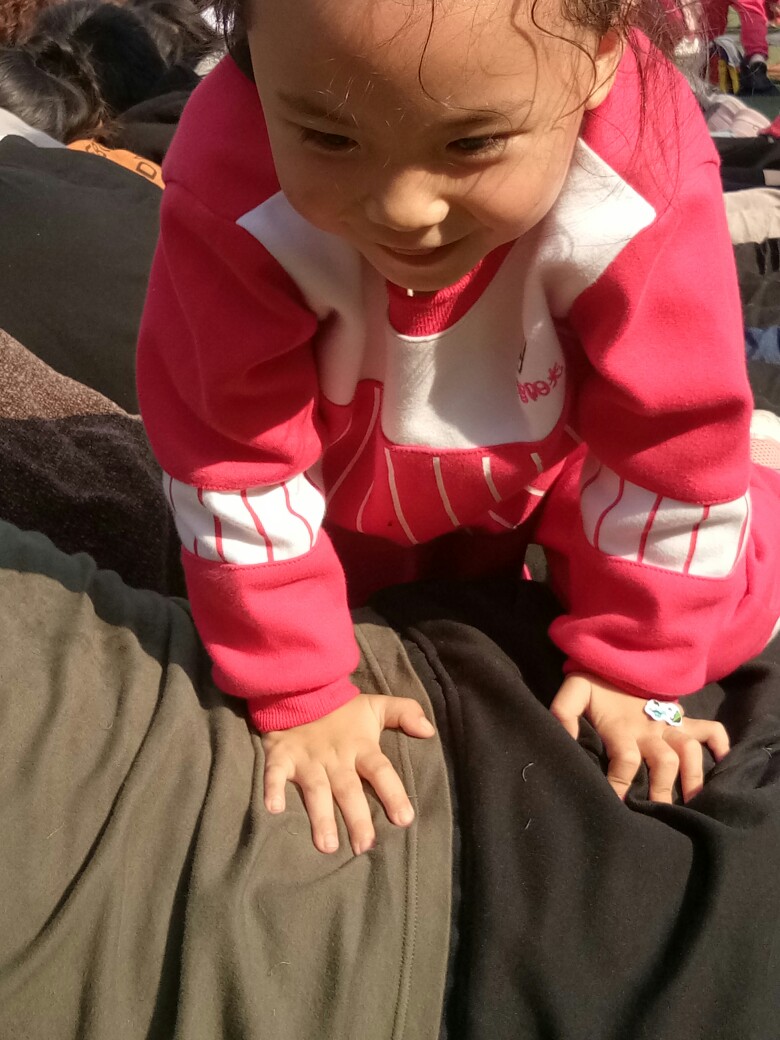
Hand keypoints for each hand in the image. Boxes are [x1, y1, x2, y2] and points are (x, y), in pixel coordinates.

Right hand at [262, 694, 434, 854]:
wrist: (301, 689)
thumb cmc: (342, 709)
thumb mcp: (375, 706)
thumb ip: (404, 713)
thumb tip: (430, 730)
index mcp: (360, 746)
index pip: (380, 770)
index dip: (393, 793)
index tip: (405, 819)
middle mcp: (335, 757)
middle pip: (348, 789)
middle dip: (357, 818)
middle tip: (364, 847)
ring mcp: (307, 758)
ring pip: (315, 789)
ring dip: (320, 816)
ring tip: (327, 846)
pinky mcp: (281, 755)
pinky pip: (274, 774)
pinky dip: (272, 789)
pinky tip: (273, 810)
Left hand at [550, 673, 729, 802]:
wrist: (615, 658)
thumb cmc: (594, 684)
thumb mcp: (573, 693)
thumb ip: (563, 712)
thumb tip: (565, 737)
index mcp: (622, 727)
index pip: (626, 760)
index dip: (620, 783)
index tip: (617, 803)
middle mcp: (650, 729)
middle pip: (665, 762)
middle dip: (663, 791)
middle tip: (659, 815)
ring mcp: (669, 723)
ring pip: (689, 751)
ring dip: (693, 777)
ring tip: (693, 803)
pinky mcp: (681, 718)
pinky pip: (709, 729)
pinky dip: (720, 744)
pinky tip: (722, 763)